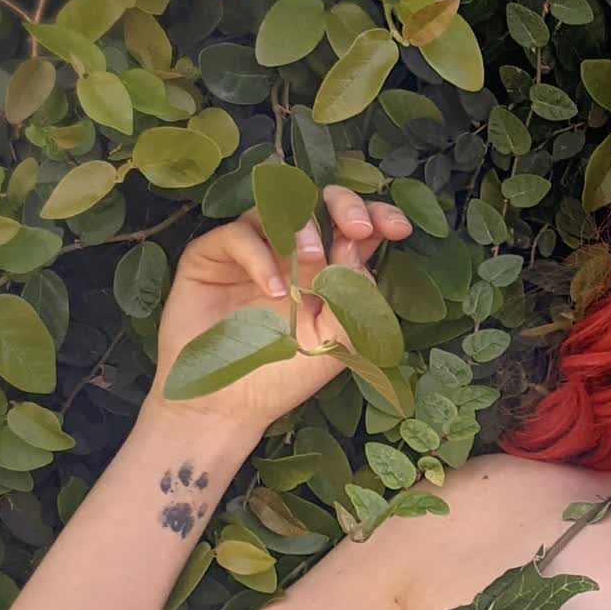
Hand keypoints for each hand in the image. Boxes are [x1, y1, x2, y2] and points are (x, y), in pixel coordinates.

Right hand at [145, 184, 413, 433]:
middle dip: (345, 206)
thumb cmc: (283, 378)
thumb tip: (356, 247)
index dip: (380, 218)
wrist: (227, 406)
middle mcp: (291, 252)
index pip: (357, 230)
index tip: (398, 229)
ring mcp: (252, 250)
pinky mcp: (212, 255)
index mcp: (329, 270)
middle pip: (320, 203)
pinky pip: (238, 234)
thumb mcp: (335, 343)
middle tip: (357, 228)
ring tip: (312, 261)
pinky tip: (274, 289)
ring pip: (278, 208)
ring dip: (303, 227)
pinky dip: (260, 256)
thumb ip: (354, 298)